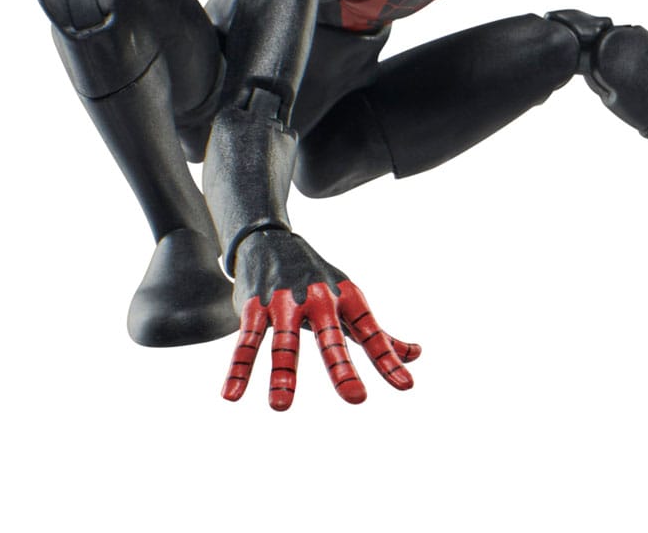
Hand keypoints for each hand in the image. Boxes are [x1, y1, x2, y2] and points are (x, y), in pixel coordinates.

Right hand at [223, 230, 420, 410]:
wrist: (271, 241)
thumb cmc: (319, 281)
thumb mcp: (351, 301)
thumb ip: (379, 334)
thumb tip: (415, 356)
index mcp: (347, 299)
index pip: (371, 333)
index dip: (388, 359)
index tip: (406, 386)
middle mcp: (319, 299)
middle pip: (331, 339)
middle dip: (343, 368)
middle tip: (357, 400)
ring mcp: (286, 303)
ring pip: (285, 343)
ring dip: (283, 374)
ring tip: (281, 407)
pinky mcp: (255, 307)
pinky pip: (247, 341)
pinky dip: (239, 367)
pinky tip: (232, 395)